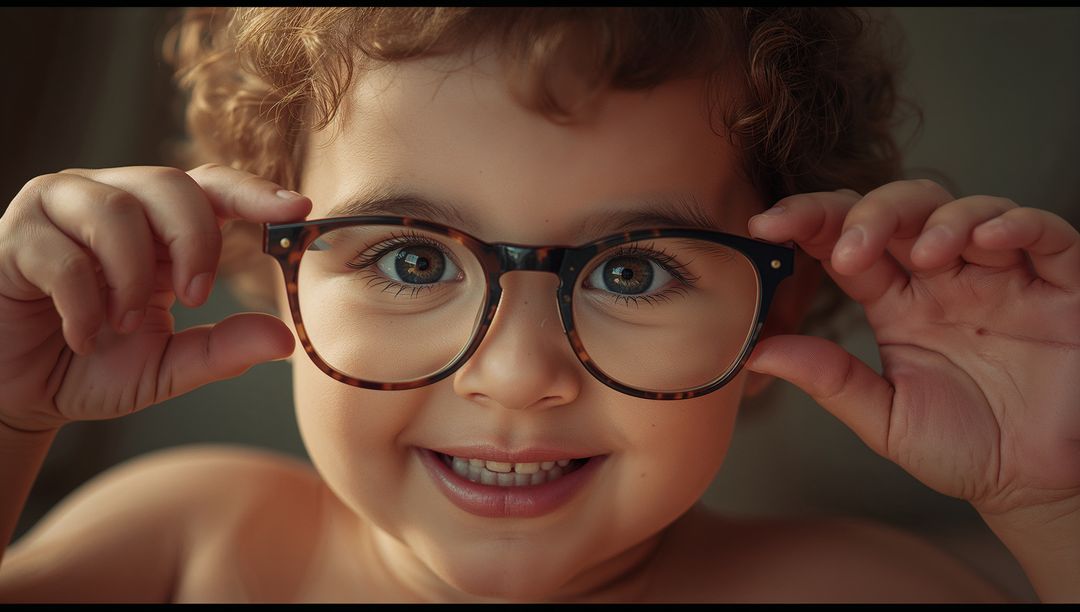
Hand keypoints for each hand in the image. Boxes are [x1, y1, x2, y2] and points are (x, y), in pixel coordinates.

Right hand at [0, 165, 309, 432]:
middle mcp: (112, 200)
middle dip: (194, 242)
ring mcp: (61, 209)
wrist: (16, 392)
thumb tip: (284, 340)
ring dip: (132, 279)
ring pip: (116, 211)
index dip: (254, 192)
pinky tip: (82, 336)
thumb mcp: (169, 364)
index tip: (298, 208)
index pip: (211, 187)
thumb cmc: (92, 365)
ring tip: (122, 324)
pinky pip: (64, 255)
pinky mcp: (16, 234)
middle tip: (193, 298)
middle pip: (171, 183)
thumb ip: (223, 349)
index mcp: (158, 224)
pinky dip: (84, 305)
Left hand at [744, 179, 1079, 518]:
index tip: (766, 226)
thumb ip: (830, 380)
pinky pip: (1047, 234)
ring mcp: (1004, 275)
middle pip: (902, 210)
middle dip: (869, 214)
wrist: (1037, 487)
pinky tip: (988, 240)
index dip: (809, 222)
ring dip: (940, 220)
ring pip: (968, 209)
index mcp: (897, 302)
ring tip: (924, 257)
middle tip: (846, 250)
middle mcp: (946, 278)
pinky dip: (1017, 224)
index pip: (847, 242)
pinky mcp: (1063, 286)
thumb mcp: (886, 419)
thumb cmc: (964, 449)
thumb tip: (757, 350)